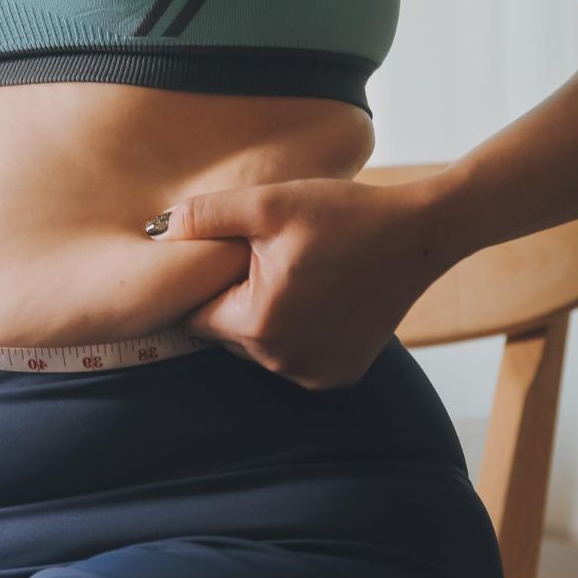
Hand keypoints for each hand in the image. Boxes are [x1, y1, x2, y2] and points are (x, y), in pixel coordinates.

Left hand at [146, 177, 458, 389]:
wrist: (421, 233)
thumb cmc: (344, 213)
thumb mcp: (269, 202)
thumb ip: (206, 215)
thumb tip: (156, 230)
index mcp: (257, 325)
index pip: (195, 317)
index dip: (205, 286)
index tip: (229, 259)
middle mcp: (282, 361)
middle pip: (226, 335)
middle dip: (235, 301)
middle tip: (268, 261)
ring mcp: (314, 374)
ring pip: (259, 348)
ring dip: (265, 318)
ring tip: (297, 276)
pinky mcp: (339, 375)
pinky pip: (294, 357)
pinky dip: (297, 334)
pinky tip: (319, 299)